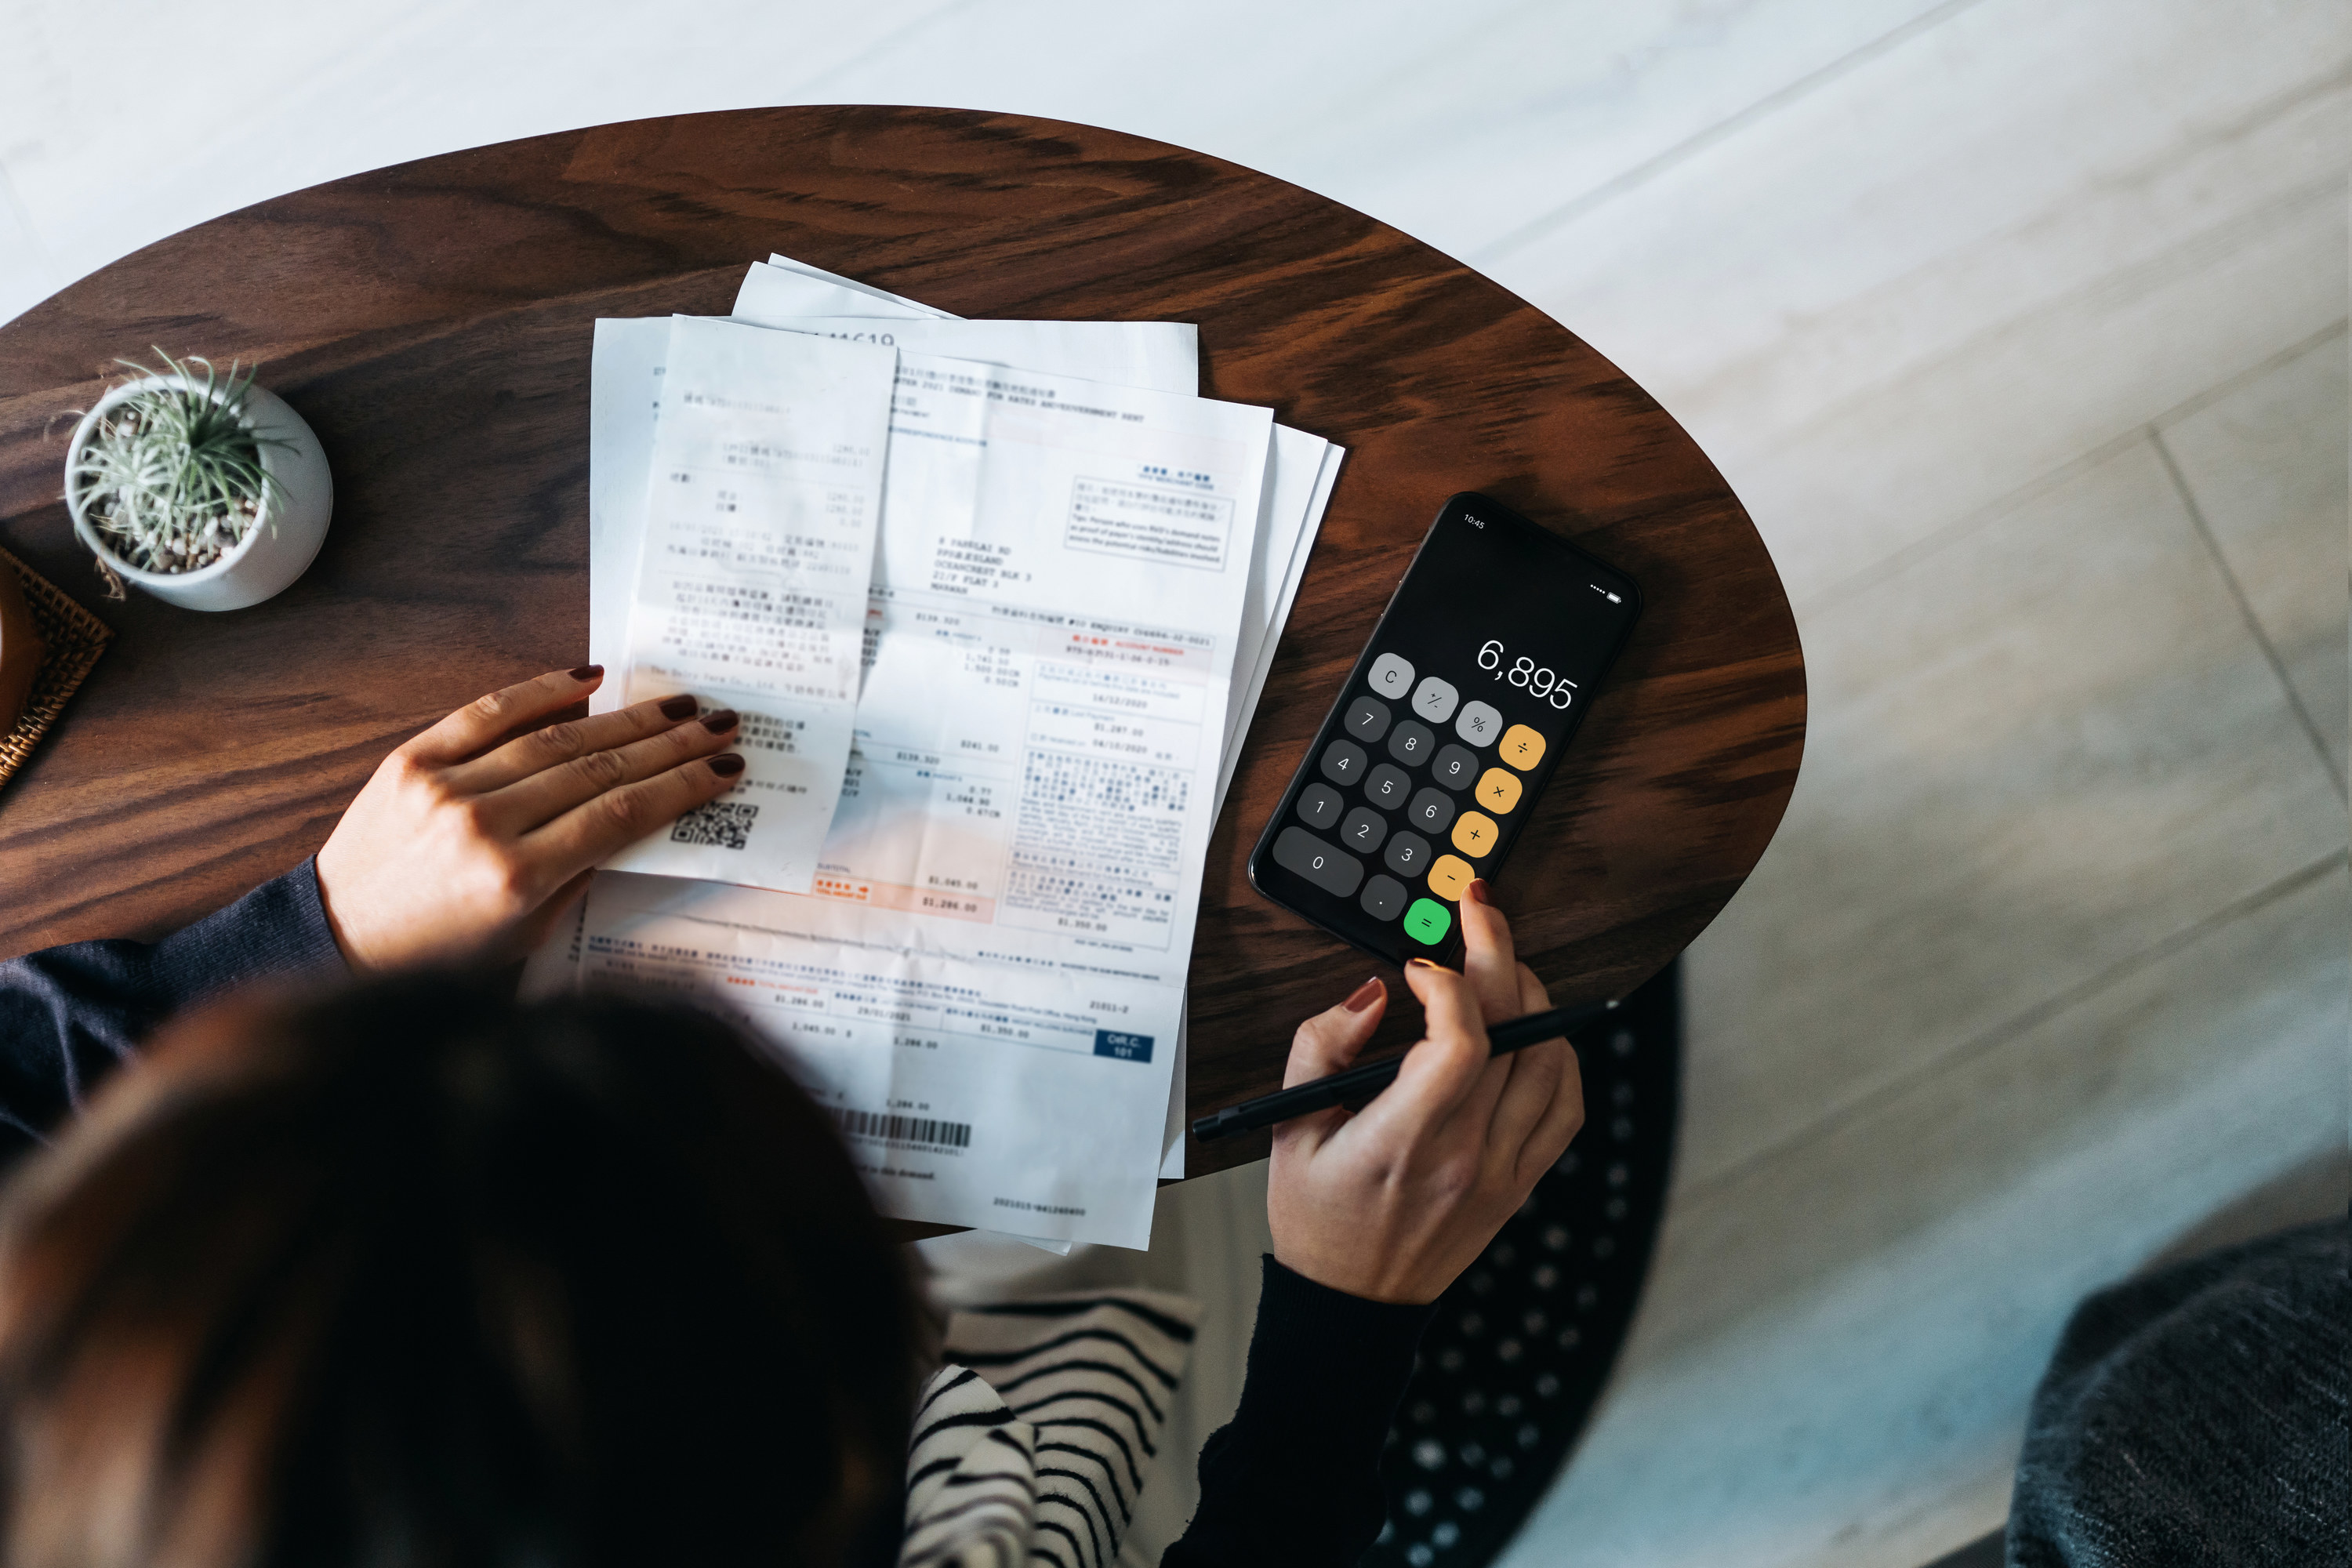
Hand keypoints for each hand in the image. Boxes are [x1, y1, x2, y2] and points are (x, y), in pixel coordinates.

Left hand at [314, 666, 743, 970]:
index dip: (681, 788)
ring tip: (677, 704)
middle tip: (719, 724)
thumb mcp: (526, 933)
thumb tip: (637, 814)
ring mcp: (445, 788)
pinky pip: (486, 713)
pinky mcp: (411, 760)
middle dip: (670, 745)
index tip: (724, 770)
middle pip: (599, 769)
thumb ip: (580, 874)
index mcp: (516, 879)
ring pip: (555, 738)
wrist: (337, 937)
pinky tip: (590, 678)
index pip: (620, 815)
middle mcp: (482, 826)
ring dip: (626, 719)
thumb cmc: (438, 952)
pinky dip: (541, 691)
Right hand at [1267, 883, 1583, 1303]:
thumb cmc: (1316, 1218)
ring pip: (1550, 1060)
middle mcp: (1463, 1155)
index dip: (1449, 983)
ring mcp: (1501, 1170)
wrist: (1353, 1305)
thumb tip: (1373, 994)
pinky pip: (1565, 1106)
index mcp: (1402, 1141)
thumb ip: (1320, 1047)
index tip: (1418, 965)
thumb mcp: (1287, 1129)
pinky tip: (1534, 1030)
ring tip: (1503, 965)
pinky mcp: (1520, 1182)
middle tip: (1478, 911)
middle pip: (1511, 1032)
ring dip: (1533, 996)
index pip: (1459, 1042)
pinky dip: (1560, 1056)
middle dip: (1497, 952)